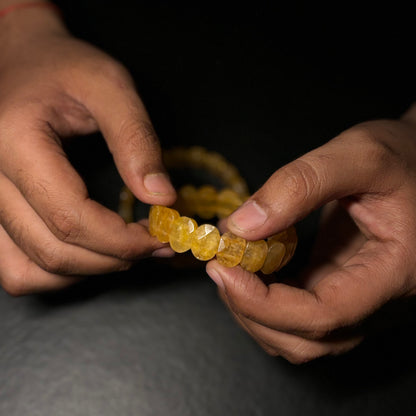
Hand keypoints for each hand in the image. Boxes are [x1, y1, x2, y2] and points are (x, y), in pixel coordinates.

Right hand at [0, 6, 175, 294]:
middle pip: (51, 250)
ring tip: (122, 250)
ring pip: (27, 271)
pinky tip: (88, 250)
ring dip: (84, 270)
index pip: (70, 217)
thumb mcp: (109, 87)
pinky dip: (55, 271)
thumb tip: (164, 199)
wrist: (20, 60)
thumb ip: (136, 141)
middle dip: (112, 258)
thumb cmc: (63, 67)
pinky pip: (15, 267)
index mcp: (15, 142)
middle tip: (153, 245)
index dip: (121, 240)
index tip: (159, 237)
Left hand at [207, 106, 415, 362]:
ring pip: (297, 338)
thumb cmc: (404, 157)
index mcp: (393, 274)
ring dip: (254, 311)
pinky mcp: (341, 291)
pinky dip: (264, 300)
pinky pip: (297, 316)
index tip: (221, 269)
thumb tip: (241, 225)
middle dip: (251, 309)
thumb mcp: (357, 154)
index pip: (323, 315)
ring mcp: (358, 302)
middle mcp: (377, 303)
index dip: (265, 303)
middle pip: (305, 340)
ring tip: (231, 265)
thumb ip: (300, 185)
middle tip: (220, 264)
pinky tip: (250, 266)